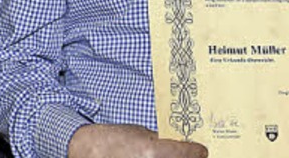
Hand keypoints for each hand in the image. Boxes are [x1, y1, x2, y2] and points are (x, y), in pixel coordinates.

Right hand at [67, 124, 206, 157]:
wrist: (89, 151)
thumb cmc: (112, 139)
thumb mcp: (140, 132)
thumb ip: (162, 140)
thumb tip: (180, 144)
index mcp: (156, 151)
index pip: (195, 153)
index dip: (198, 149)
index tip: (198, 148)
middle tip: (190, 154)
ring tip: (170, 155)